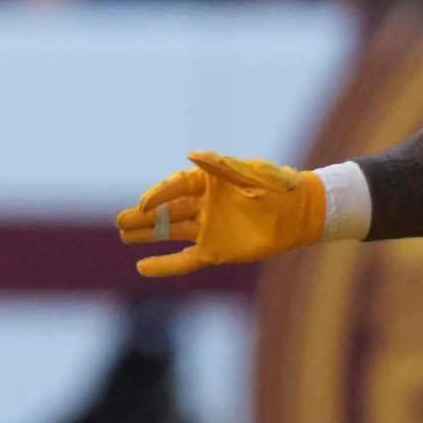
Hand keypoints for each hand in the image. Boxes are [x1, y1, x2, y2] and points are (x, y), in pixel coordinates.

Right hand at [117, 152, 326, 277]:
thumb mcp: (251, 173)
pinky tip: (142, 267)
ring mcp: (207, 229)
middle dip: (142, 216)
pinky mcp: (215, 250)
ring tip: (123, 234)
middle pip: (166, 211)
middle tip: (120, 220)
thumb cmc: (279, 187)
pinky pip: (185, 260)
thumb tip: (191, 155)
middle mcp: (202, 205)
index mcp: (208, 182)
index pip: (175, 187)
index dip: (158, 195)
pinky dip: (165, 265)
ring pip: (170, 232)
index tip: (144, 204)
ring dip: (147, 234)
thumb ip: (222, 167)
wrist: (302, 213)